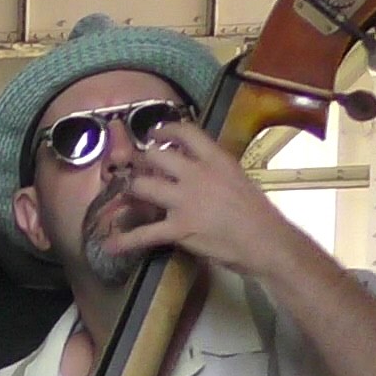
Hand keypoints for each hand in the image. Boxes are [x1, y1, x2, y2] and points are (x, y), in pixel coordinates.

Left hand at [100, 123, 316, 285]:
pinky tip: (109, 245)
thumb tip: (196, 167)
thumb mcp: (238, 179)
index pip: (186, 133)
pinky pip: (144, 233)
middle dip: (141, 162)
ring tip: (122, 197)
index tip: (154, 133)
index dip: (165, 130)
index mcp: (216, 159)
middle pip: (156, 157)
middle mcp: (197, 174)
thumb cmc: (257, 212)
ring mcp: (185, 201)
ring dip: (128, 192)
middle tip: (135, 168)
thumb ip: (214, 170)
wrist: (266, 240)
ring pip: (142, 186)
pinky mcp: (178, 228)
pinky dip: (124, 241)